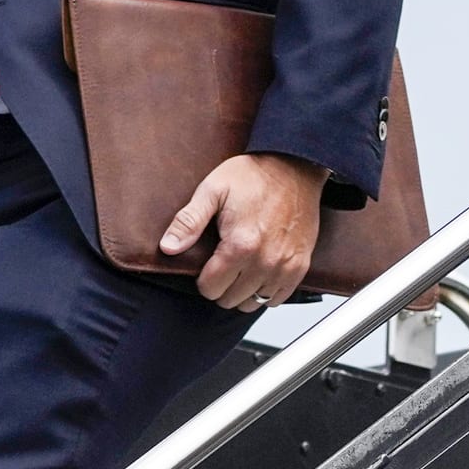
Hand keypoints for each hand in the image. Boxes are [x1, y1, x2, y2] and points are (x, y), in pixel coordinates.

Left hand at [159, 152, 328, 312]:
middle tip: (220, 264)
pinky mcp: (300, 265)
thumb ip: (188, 221)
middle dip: (220, 286)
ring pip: (254, 303)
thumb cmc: (252, 175)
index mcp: (240, 245)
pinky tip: (258, 274)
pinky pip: (279, 298)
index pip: (211, 288)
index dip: (202, 279)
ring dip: (242, 291)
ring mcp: (286, 266)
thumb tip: (168, 247)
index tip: (205, 265)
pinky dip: (266, 292)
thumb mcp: (212, 190)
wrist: (293, 165)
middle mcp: (265, 261)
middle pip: (231, 299)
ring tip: (238, 269)